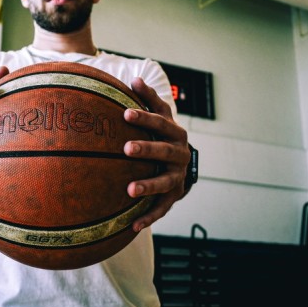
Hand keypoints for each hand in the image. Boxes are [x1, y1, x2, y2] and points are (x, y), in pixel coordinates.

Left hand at [123, 77, 191, 231]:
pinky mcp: (173, 197)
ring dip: (148, 185)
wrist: (182, 164)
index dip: (144, 118)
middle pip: (164, 151)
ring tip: (129, 190)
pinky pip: (161, 209)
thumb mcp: (160, 116)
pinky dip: (148, 217)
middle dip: (146, 149)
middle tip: (126, 148)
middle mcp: (180, 154)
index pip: (160, 122)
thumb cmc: (162, 135)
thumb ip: (148, 99)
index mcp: (175, 133)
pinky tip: (132, 226)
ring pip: (164, 182)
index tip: (125, 113)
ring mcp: (178, 177)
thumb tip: (133, 79)